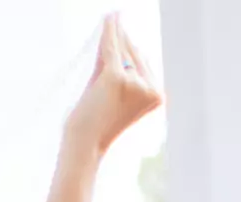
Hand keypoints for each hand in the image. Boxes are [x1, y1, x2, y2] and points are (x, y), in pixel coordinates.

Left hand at [65, 13, 163, 157]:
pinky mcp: (116, 77)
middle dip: (122, 40)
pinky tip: (110, 17)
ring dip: (112, 38)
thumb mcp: (112, 95)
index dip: (130, 47)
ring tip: (110, 17)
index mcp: (157, 96)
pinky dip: (109, 31)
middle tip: (115, 17)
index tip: (127, 31)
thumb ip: (117, 70)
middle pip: (134, 54)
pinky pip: (111, 48)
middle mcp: (150, 88)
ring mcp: (135, 82)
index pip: (142, 64)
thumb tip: (119, 40)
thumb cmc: (95, 125)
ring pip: (121, 51)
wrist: (83, 145)